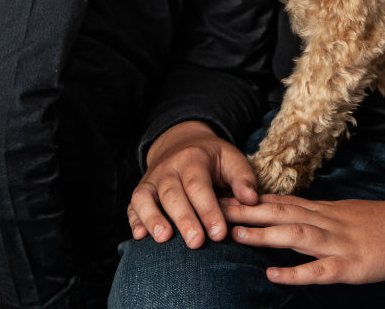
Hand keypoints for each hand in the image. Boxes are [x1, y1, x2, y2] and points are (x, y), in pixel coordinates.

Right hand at [126, 120, 259, 247]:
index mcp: (193, 158)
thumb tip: (251, 200)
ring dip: (153, 218)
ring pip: (147, 198)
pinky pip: (133, 204)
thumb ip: (242, 178)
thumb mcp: (230, 158)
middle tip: (196, 242)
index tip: (219, 234)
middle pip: (173, 194)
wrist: (181, 141)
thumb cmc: (211, 157)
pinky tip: (139, 236)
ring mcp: (152, 179)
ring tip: (164, 238)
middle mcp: (168, 168)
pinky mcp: (140, 191)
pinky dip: (134, 220)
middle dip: (184, 219)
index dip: (209, 210)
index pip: (199, 186)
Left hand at [223, 188, 384, 284]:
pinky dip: (295, 272)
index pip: (281, 201)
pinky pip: (319, 270)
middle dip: (245, 212)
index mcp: (327, 210)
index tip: (221, 195)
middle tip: (213, 208)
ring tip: (235, 234)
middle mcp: (328, 221)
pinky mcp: (352, 266)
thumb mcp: (350, 214)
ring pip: (296, 235)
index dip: (249, 199)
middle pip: (280, 213)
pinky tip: (273, 274)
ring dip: (264, 235)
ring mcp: (340, 242)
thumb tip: (294, 217)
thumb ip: (322, 217)